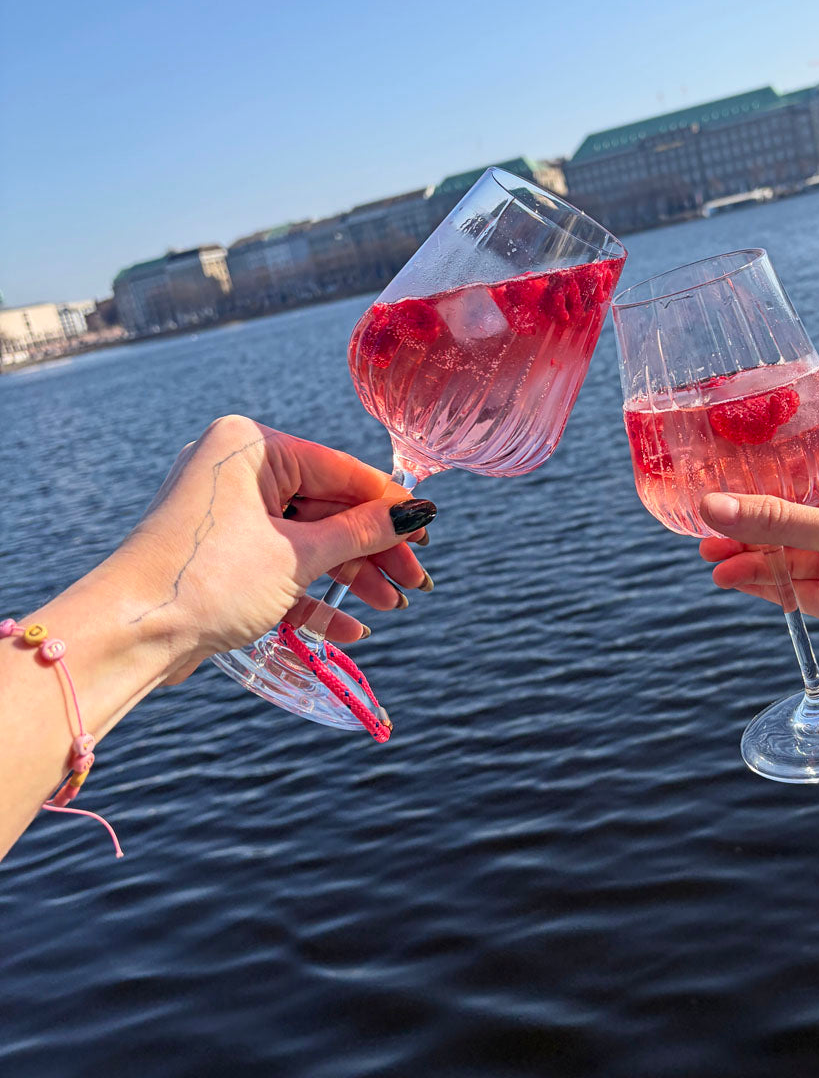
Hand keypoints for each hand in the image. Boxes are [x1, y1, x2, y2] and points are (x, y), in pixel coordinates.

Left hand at [108, 415, 433, 683]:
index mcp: (252, 447)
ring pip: (306, 541)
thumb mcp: (299, 555)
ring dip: (350, 577)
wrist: (127, 634)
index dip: (389, 505)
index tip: (428, 529)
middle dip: (372, 551)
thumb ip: (362, 532)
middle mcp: (238, 471)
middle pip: (326, 509)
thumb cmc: (209, 579)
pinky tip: (351, 627)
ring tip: (392, 605)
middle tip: (415, 580)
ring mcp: (228, 515)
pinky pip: (280, 566)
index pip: (340, 471)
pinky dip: (312, 595)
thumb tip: (417, 513)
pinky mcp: (221, 556)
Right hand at [697, 464, 818, 710]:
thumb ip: (775, 521)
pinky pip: (792, 588)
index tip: (712, 483)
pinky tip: (731, 581)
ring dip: (747, 558)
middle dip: (743, 525)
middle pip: (784, 518)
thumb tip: (712, 506)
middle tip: (701, 532)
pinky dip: (762, 584)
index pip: (796, 475)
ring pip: (784, 555)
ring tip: (709, 562)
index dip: (754, 480)